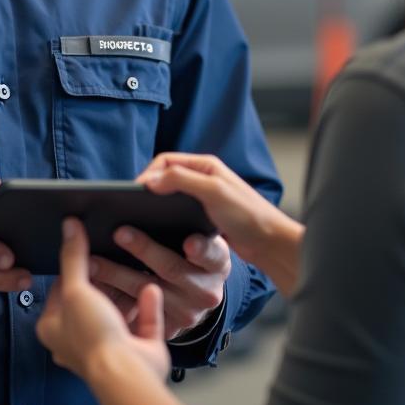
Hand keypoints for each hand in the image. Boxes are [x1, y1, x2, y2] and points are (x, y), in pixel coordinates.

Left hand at [37, 218, 169, 382]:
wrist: (127, 373)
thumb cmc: (93, 337)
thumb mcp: (76, 289)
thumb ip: (73, 258)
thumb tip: (69, 227)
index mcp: (55, 331)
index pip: (59, 292)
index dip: (70, 271)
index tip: (81, 251)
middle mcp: (81, 341)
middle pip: (90, 302)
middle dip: (103, 282)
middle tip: (110, 256)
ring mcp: (111, 347)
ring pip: (119, 313)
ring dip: (128, 293)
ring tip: (134, 267)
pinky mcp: (139, 350)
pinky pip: (145, 322)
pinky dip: (149, 306)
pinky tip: (151, 288)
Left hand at [88, 224, 229, 339]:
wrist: (192, 294)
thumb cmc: (188, 252)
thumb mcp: (197, 235)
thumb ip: (184, 219)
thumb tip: (150, 192)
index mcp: (217, 262)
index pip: (213, 253)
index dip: (201, 249)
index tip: (188, 243)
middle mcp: (207, 291)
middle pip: (172, 269)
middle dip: (144, 249)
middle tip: (119, 232)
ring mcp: (188, 314)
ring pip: (147, 291)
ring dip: (117, 276)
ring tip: (93, 261)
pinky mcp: (169, 329)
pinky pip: (136, 315)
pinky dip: (113, 300)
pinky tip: (94, 287)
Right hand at [137, 153, 303, 296]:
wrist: (270, 243)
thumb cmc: (247, 214)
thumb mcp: (213, 192)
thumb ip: (182, 180)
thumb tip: (151, 179)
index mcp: (205, 165)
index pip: (166, 161)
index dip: (148, 173)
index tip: (135, 191)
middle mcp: (203, 177)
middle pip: (166, 176)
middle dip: (150, 187)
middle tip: (135, 205)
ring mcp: (204, 196)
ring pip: (172, 194)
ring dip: (158, 202)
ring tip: (145, 216)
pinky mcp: (205, 215)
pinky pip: (179, 211)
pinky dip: (168, 216)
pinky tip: (163, 228)